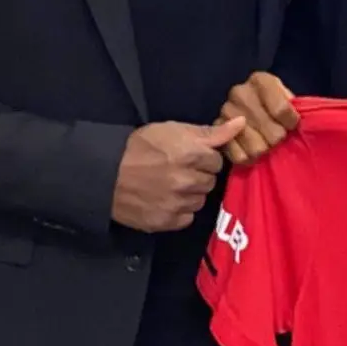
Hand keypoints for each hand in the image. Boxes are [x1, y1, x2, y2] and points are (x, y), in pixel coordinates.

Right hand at [111, 119, 244, 232]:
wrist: (104, 174)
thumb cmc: (138, 147)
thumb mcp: (172, 129)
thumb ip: (210, 131)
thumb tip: (242, 124)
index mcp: (192, 154)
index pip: (217, 161)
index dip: (204, 158)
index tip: (189, 156)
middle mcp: (188, 181)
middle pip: (210, 181)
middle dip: (198, 175)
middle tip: (177, 170)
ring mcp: (178, 203)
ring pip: (200, 200)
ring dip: (190, 194)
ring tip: (169, 185)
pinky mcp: (167, 221)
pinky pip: (187, 217)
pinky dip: (179, 210)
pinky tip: (165, 200)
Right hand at [220, 72, 299, 165]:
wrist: (250, 112)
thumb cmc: (275, 106)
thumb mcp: (289, 99)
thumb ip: (295, 107)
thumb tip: (296, 123)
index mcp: (260, 80)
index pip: (282, 110)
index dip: (291, 123)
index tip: (292, 125)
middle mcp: (239, 93)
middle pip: (271, 131)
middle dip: (278, 139)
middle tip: (278, 138)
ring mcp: (225, 112)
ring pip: (257, 147)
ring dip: (265, 150)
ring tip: (265, 144)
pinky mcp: (217, 133)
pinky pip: (240, 156)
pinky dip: (249, 159)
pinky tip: (252, 152)